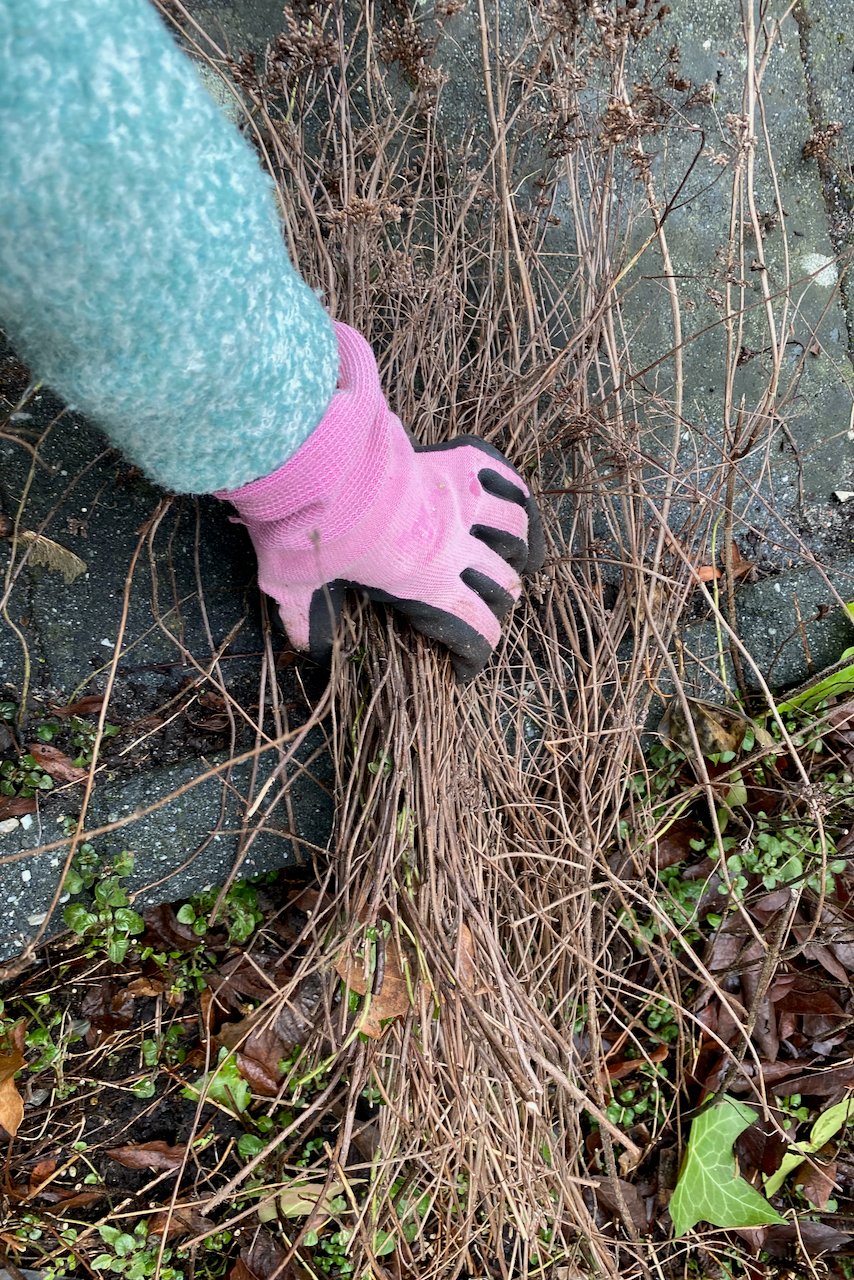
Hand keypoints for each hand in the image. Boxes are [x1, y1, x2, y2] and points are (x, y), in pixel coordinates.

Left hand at [220, 324, 543, 678]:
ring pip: (513, 529)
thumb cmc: (303, 528)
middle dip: (500, 600)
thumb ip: (303, 615)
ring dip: (517, 547)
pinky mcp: (454, 462)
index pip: (475, 626)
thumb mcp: (291, 583)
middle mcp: (454, 546)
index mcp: (424, 583)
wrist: (314, 461)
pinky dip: (513, 489)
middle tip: (486, 604)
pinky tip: (514, 499)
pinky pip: (501, 476)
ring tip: (514, 554)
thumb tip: (308, 645)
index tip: (465, 667)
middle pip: (503, 582)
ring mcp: (459, 501)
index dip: (479, 652)